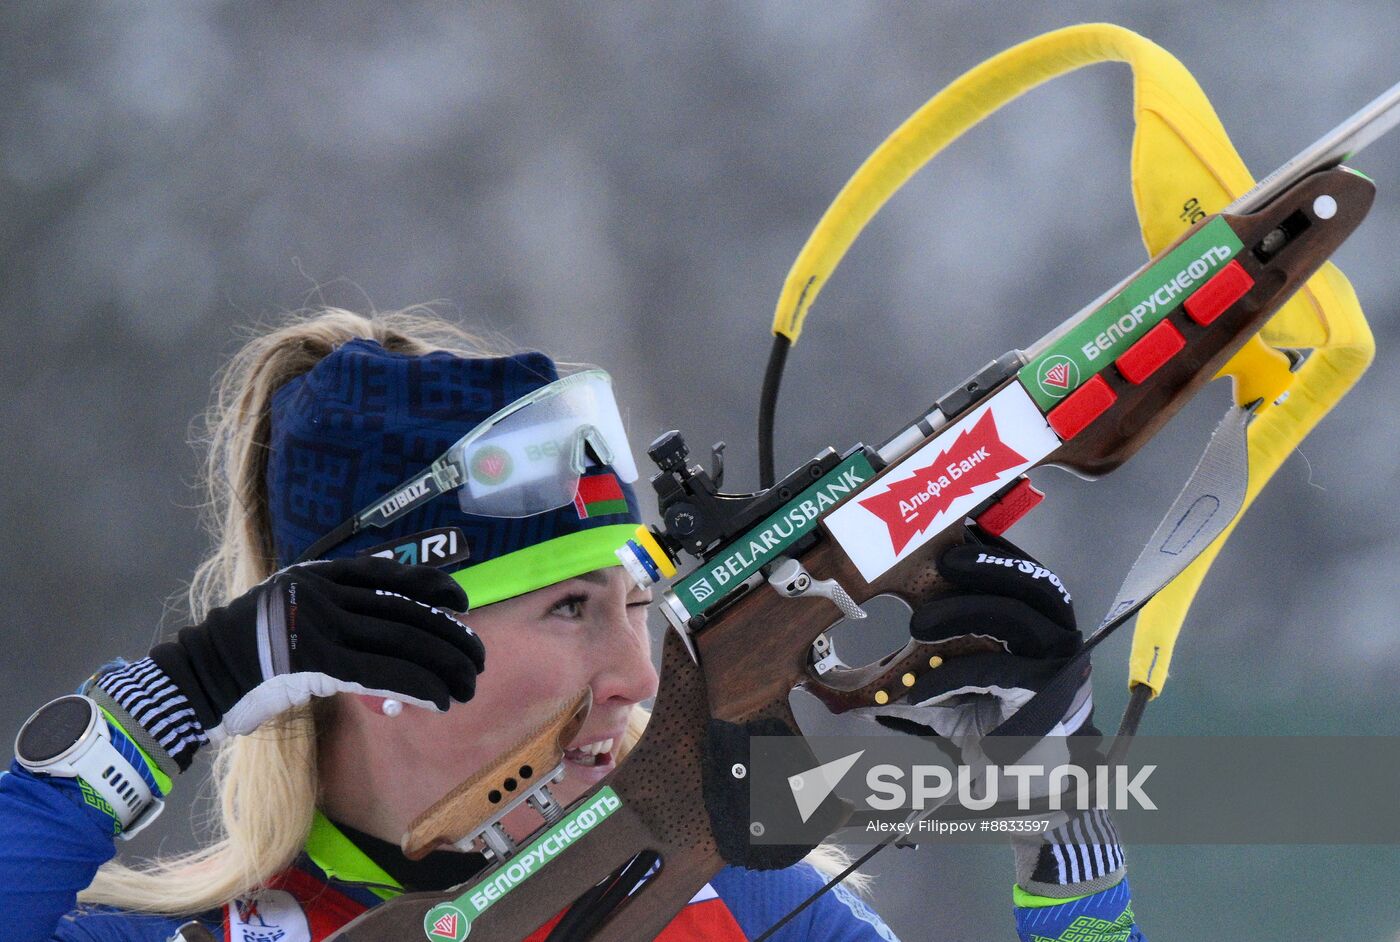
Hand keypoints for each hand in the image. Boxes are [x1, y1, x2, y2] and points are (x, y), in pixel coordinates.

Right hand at [97, 557, 483, 766]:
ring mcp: (319, 622)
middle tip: (477, 660)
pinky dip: (419, 686)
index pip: (388, 574)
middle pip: (404, 611)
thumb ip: (335, 620)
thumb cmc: (243, 660)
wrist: (194, 680)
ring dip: (443, 667)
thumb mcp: (289, 616)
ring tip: (468, 687)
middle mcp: (323, 591)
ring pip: (401, 641)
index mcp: (317, 575)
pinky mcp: (316, 659)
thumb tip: (389, 648)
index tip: (463, 604)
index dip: (433, 586)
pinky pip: (382, 672)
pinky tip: (442, 700)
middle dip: (449, 637)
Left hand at [861, 541, 1090, 760]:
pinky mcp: (1044, 694)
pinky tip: (919, 690)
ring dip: (966, 609)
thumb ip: (930, 657)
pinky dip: (952, 675)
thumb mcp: (955, 683)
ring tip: (919, 624)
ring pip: (1016, 617)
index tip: (961, 533)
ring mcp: (1055, 664)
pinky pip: (994, 670)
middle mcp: (1058, 636)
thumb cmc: (989, 721)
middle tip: (945, 562)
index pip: (1028, 572)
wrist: (1016, 777)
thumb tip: (873, 636)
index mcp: (1042, 622)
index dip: (999, 549)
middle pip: (1034, 584)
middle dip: (989, 565)